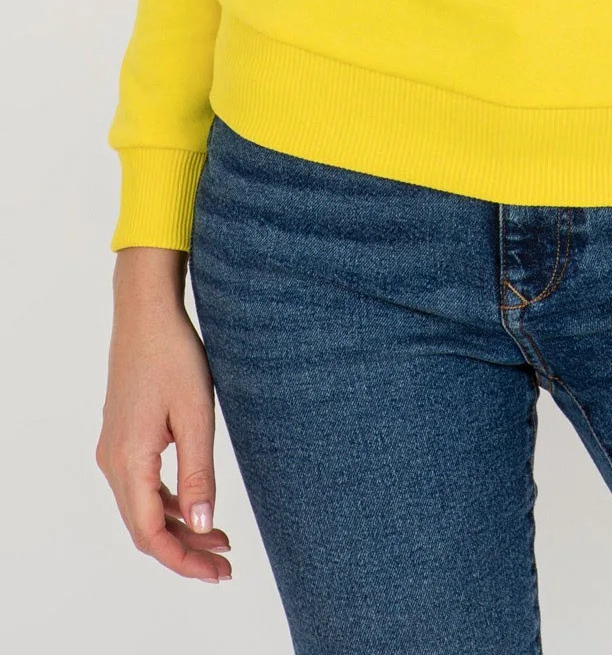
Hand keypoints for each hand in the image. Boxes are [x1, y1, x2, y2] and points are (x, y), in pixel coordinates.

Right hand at [96, 247, 232, 582]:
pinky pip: (142, 487)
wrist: (146, 313)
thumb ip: (198, 472)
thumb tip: (204, 524)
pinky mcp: (123, 438)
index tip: (219, 572)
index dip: (184, 560)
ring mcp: (115, 450)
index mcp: (128, 461)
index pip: (150, 533)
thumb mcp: (195, 414)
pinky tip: (198, 505)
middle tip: (226, 565)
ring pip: (142, 509)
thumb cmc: (173, 355)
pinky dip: (169, 504)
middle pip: (144, 528)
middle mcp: (113, 462)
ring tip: (221, 541)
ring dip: (179, 528)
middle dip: (185, 551)